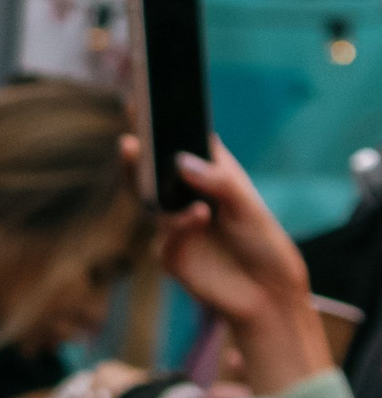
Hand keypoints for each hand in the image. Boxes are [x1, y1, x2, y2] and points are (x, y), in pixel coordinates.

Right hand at [142, 138, 332, 396]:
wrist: (268, 296)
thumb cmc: (263, 246)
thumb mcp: (249, 207)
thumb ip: (219, 182)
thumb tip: (181, 162)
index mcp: (210, 178)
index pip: (185, 145)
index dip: (167, 125)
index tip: (150, 101)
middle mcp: (187, 199)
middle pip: (154, 171)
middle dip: (138, 152)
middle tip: (129, 135)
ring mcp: (175, 227)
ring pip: (148, 200)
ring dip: (142, 178)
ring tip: (137, 155)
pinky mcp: (170, 255)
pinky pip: (165, 235)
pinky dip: (179, 224)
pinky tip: (198, 216)